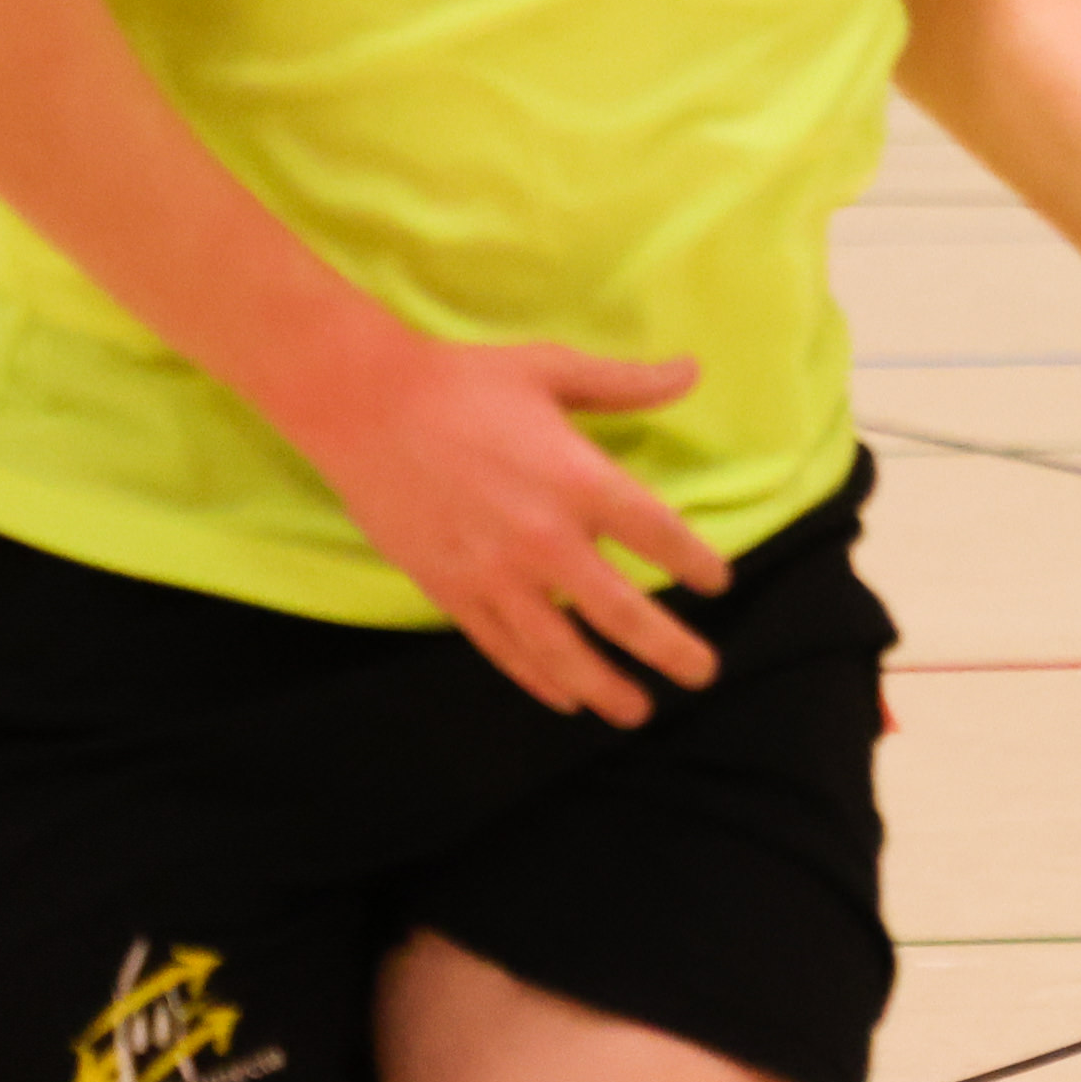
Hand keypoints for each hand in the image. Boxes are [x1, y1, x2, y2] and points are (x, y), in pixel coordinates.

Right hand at [271, 336, 728, 722]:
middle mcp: (543, 537)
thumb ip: (625, 384)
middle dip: (669, 649)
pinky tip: (565, 698)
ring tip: (638, 712)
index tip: (718, 584)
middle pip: (622, 611)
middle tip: (703, 673)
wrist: (362, 403)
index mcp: (579, 479)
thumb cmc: (464, 381)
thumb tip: (691, 370)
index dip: (696, 563)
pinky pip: (502, 648)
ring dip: (604, 686)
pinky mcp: (450, 590)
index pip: (660, 535)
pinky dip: (537, 678)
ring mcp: (493, 572)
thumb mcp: (553, 369)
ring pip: (561, 649)